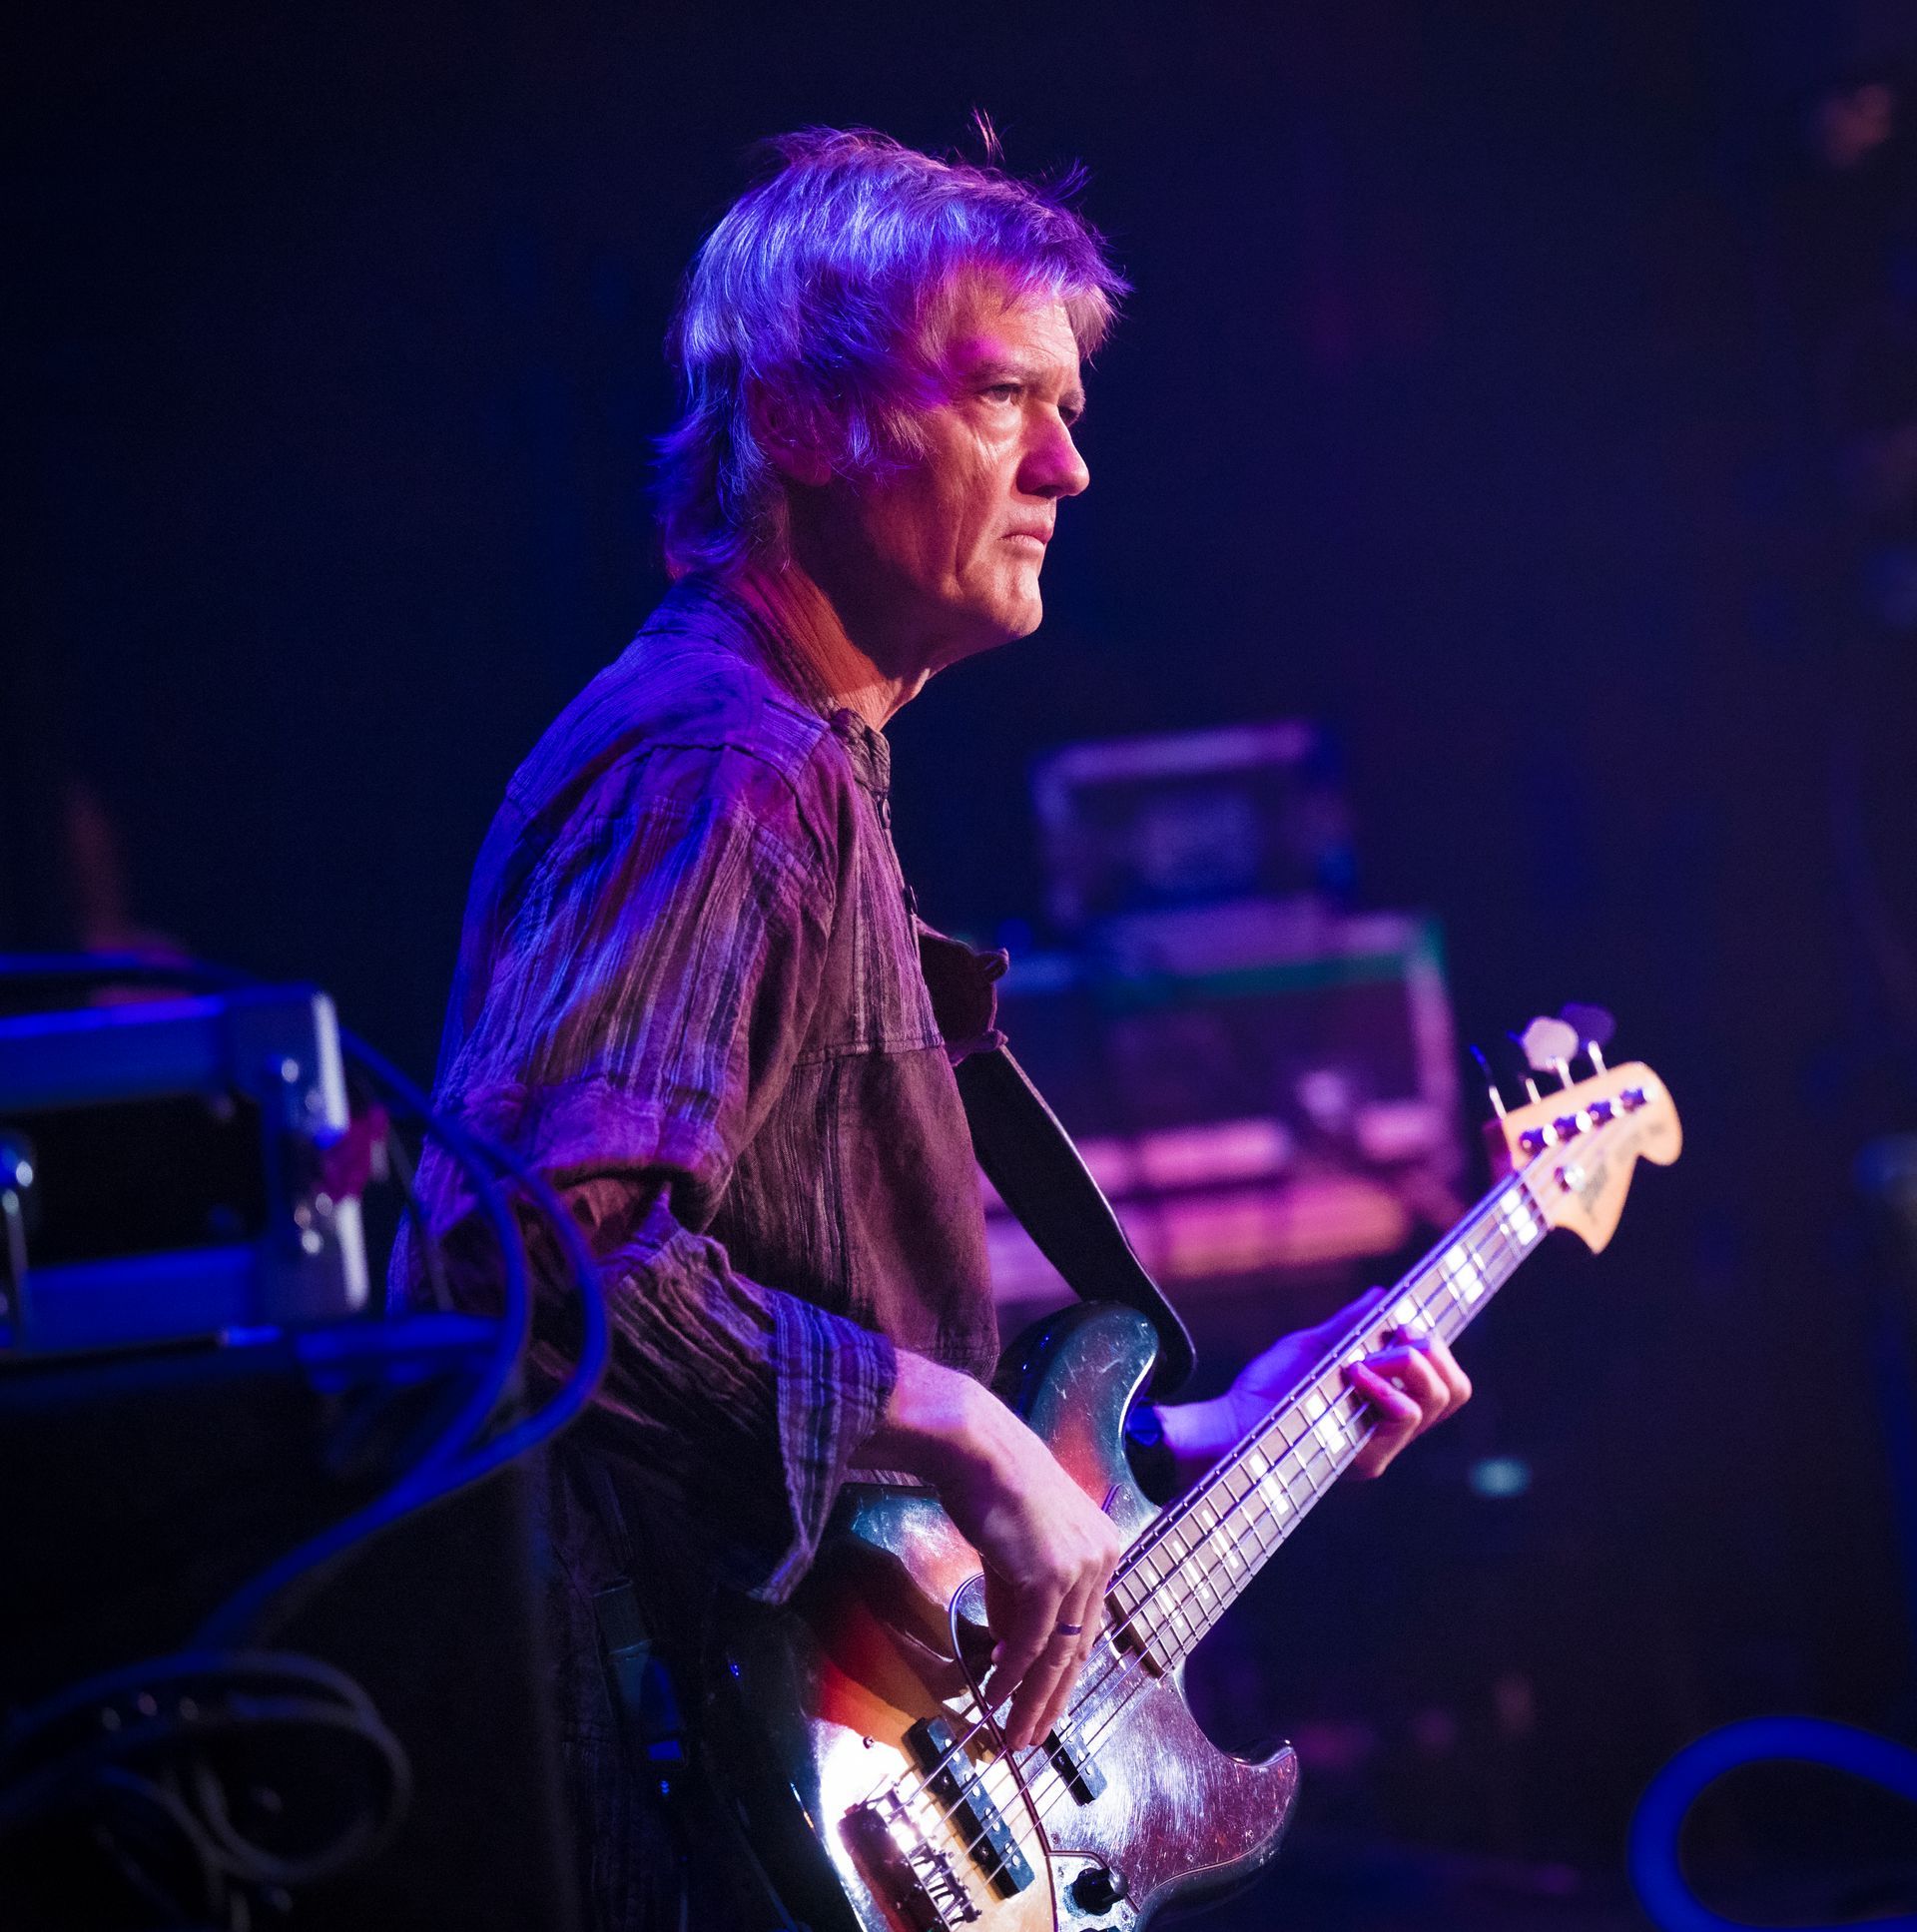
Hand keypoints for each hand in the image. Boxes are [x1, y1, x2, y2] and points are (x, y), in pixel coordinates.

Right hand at [863, 1352, 1122, 1749]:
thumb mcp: (1016, 1548)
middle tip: (1030, 1738)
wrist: (974, 1447)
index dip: (1062, 1672)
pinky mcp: (1049, 1575)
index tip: (1042, 1705)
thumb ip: (1019, 1598)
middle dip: (1052, 1699)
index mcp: (1101, 1549)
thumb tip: (1008, 1647)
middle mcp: (1101, 1559)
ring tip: (1014, 1735)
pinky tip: (996, 1694)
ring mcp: (1078, 1567)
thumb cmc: (989, 1487)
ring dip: (1032, 1700)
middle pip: (1077, 1647)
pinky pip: (1030, 1641)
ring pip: (1057, 1652)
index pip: (1085, 1626)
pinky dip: (1012, 1673)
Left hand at [1159, 1286, 1471, 1487]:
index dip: (1442, 1350)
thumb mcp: (1311, 1347)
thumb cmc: (1266, 1388)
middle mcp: (1393, 1430)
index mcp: (1387, 1404)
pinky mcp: (1368, 1460)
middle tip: (1397, 1333)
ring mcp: (1384, 1446)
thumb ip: (1350, 1326)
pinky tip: (1355, 1372)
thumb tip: (1382, 1296)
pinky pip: (1404, 1416)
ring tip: (1366, 1356)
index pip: (1447, 1383)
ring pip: (1438, 1399)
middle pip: (1455, 1391)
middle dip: (1434, 1350)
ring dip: (1409, 1362)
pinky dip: (1386, 1384)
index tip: (1411, 1321)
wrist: (1231, 1424)